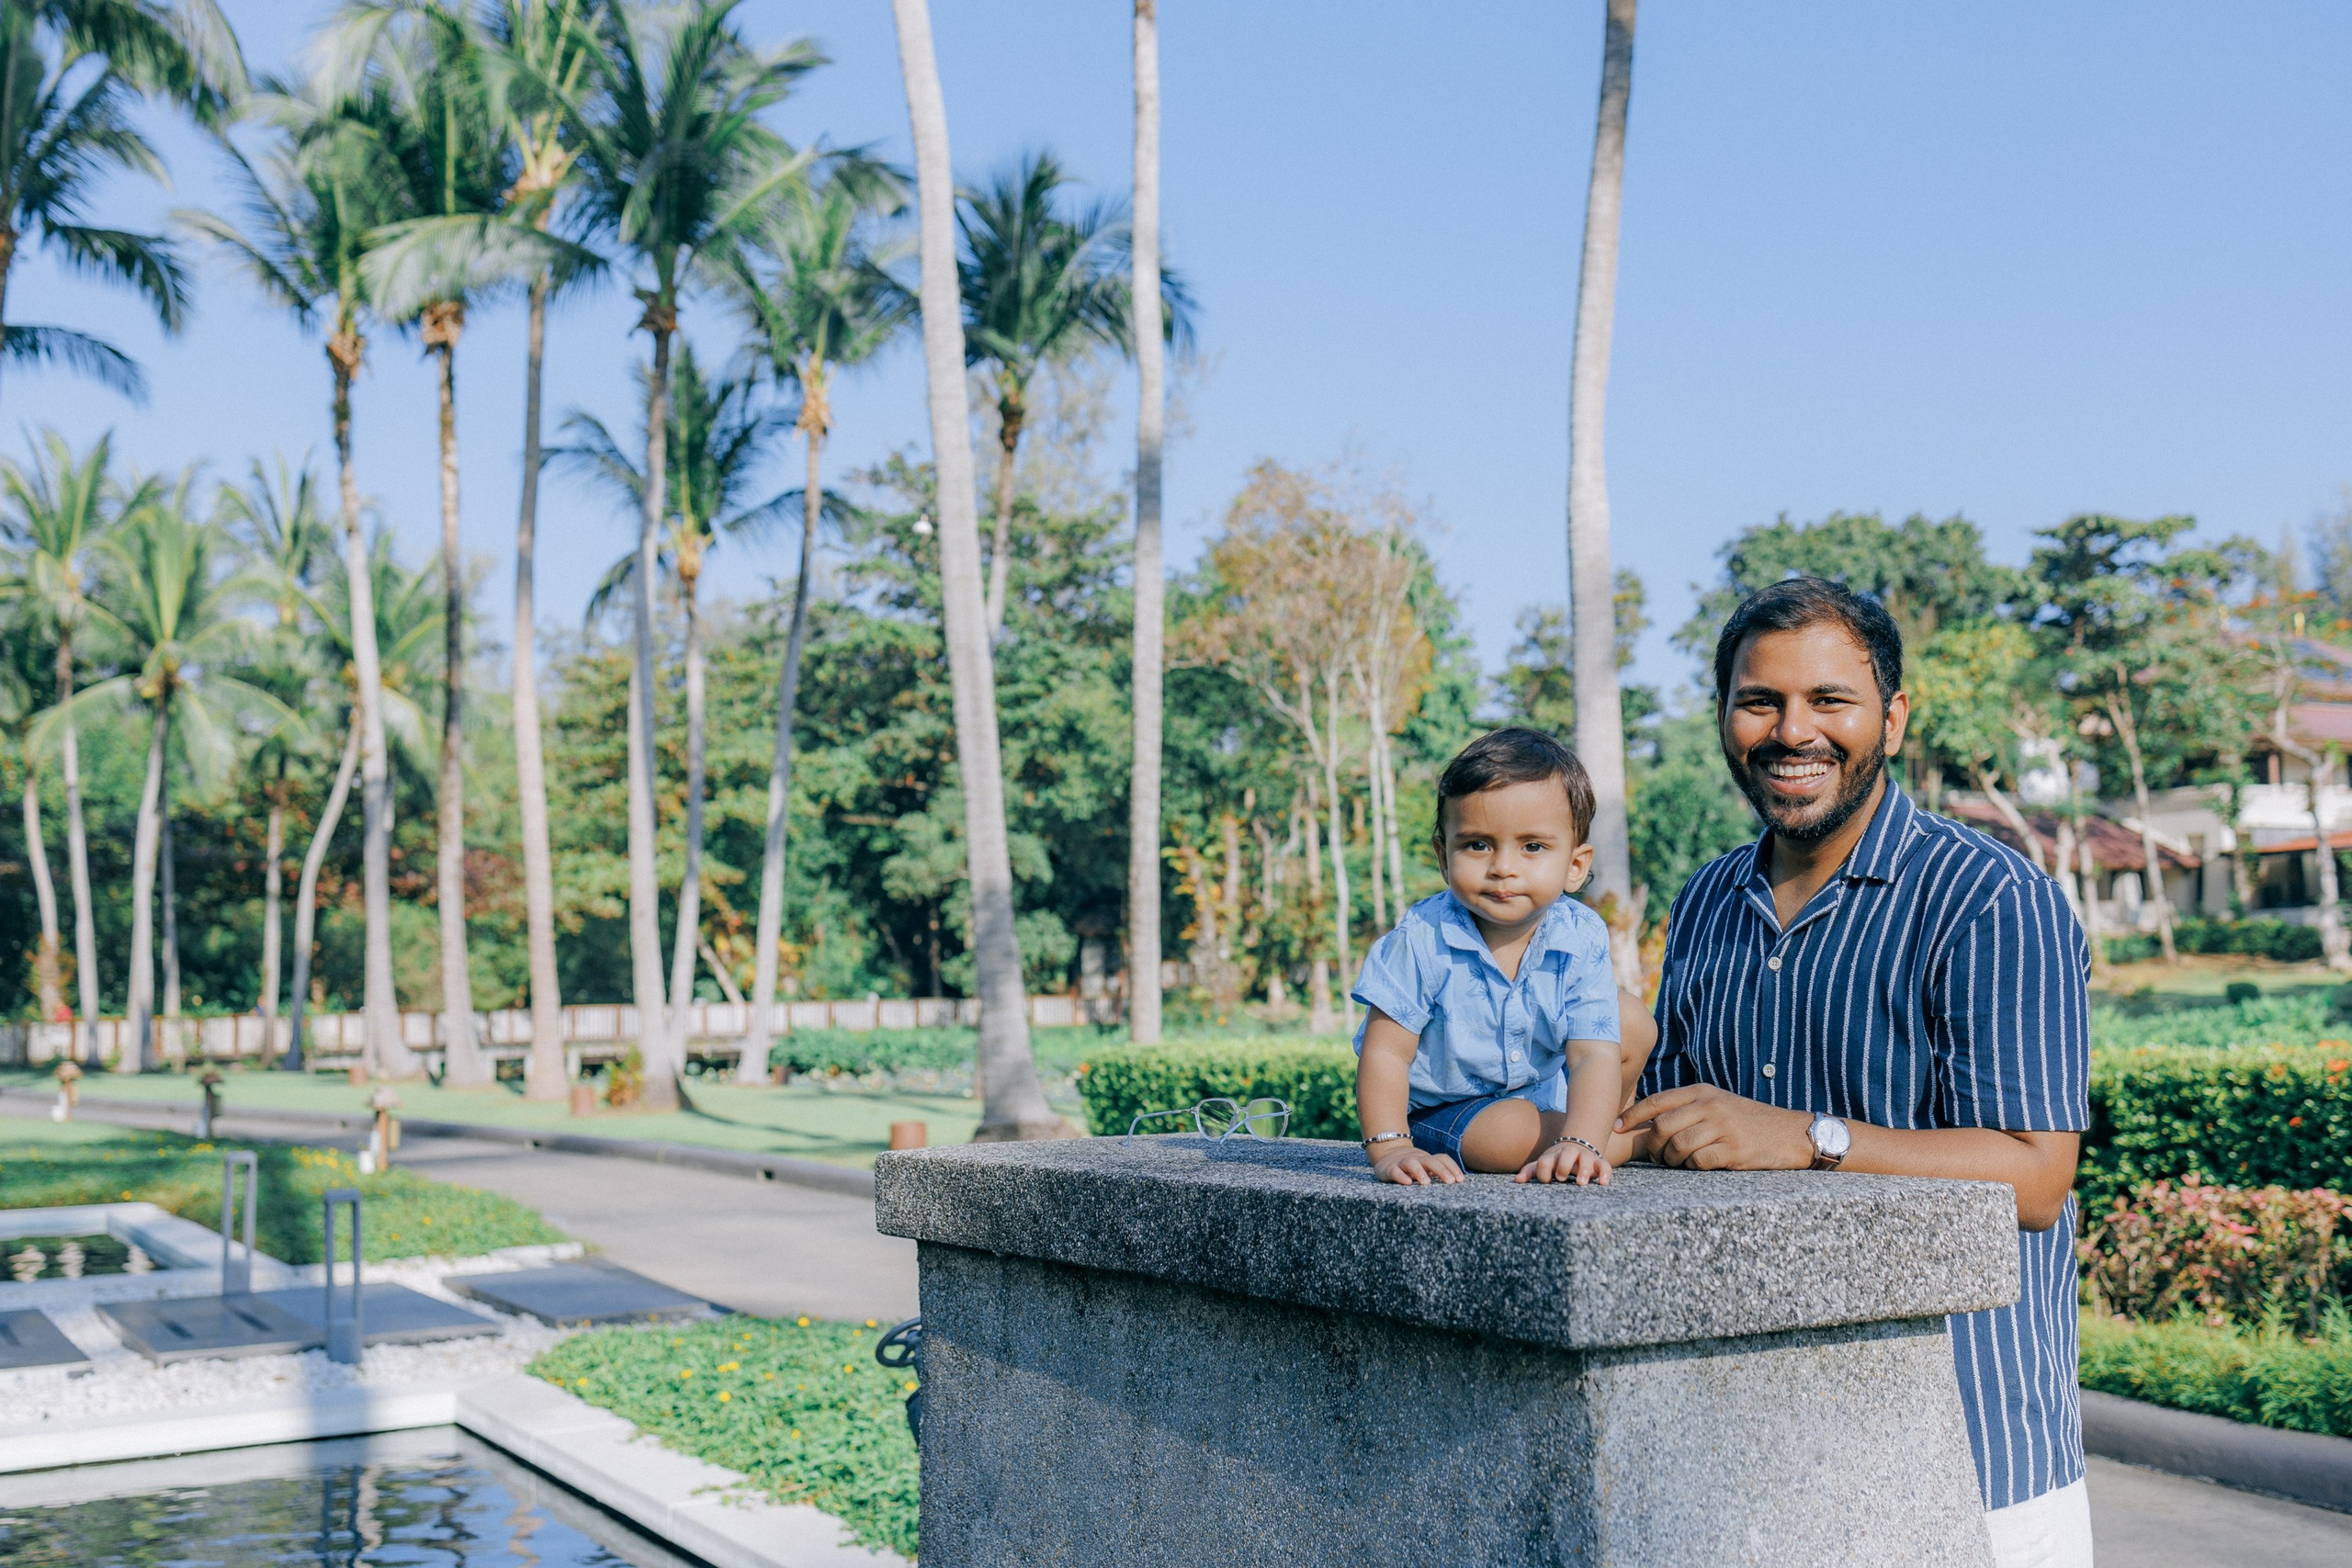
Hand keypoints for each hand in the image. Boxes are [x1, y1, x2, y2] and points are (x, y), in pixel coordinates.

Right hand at [1372, 1145, 1461, 1184]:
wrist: (1387, 1153)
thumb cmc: (1412, 1166)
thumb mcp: (1425, 1167)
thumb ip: (1438, 1172)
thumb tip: (1459, 1182)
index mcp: (1427, 1159)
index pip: (1442, 1159)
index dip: (1453, 1167)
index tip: (1460, 1180)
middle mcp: (1417, 1159)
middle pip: (1430, 1161)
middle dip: (1441, 1170)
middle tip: (1450, 1182)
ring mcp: (1402, 1163)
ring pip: (1411, 1163)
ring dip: (1420, 1172)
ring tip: (1426, 1183)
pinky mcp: (1389, 1169)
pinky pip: (1395, 1171)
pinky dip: (1401, 1176)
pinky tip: (1407, 1182)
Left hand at [1516, 1137, 1609, 1185]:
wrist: (1580, 1144)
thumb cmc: (1558, 1160)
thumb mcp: (1545, 1163)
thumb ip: (1531, 1171)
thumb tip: (1517, 1180)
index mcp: (1553, 1155)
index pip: (1545, 1161)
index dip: (1543, 1170)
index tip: (1546, 1180)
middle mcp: (1569, 1154)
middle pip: (1566, 1154)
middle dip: (1563, 1165)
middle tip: (1561, 1178)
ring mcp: (1585, 1157)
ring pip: (1585, 1159)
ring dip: (1583, 1170)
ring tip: (1580, 1183)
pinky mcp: (1599, 1163)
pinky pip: (1605, 1166)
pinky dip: (1605, 1173)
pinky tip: (1603, 1183)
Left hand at [1618, 1084, 1813, 1170]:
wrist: (1792, 1133)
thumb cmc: (1749, 1121)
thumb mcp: (1718, 1103)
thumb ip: (1688, 1108)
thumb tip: (1648, 1123)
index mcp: (1703, 1091)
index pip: (1657, 1102)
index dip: (1632, 1116)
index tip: (1616, 1128)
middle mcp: (1711, 1105)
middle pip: (1662, 1126)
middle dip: (1652, 1145)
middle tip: (1656, 1156)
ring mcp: (1723, 1127)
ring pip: (1678, 1146)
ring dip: (1671, 1160)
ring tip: (1676, 1163)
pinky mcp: (1734, 1149)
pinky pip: (1699, 1161)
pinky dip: (1692, 1168)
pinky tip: (1699, 1166)